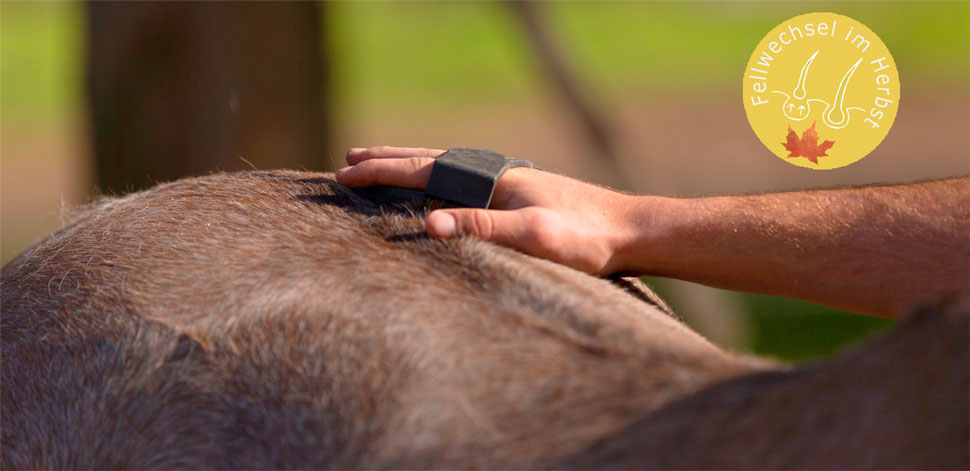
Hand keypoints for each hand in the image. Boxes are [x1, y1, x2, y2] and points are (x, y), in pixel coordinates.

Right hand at [335, 146, 643, 274]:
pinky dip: (438, 181)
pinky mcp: (519, 198)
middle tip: (349, 159)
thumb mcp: (535, 238)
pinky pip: (464, 183)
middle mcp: (497, 175)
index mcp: (493, 180)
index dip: (382, 173)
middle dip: (388, 161)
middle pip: (430, 161)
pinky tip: (440, 190)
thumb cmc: (587, 239)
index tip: (344, 174)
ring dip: (411, 166)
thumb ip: (483, 229)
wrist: (631, 232)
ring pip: (446, 169)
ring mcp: (507, 184)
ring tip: (385, 164)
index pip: (424, 172)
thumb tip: (429, 224)